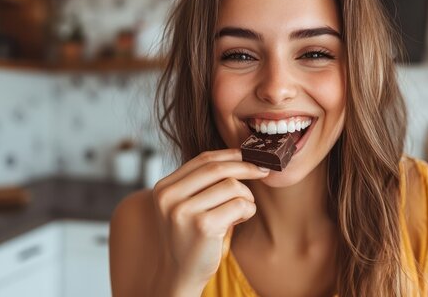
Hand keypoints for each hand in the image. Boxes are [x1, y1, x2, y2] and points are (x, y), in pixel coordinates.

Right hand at [151, 148, 268, 288]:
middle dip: (246, 167)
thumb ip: (203, 182)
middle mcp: (170, 197)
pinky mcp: (203, 226)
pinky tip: (239, 221)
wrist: (181, 274)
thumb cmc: (191, 236)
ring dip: (246, 197)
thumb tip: (242, 156)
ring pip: (232, 186)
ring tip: (240, 211)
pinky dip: (248, 210)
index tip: (250, 155)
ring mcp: (184, 212)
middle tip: (263, 171)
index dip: (230, 154)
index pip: (203, 159)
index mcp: (164, 187)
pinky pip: (239, 205)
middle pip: (218, 168)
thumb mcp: (188, 204)